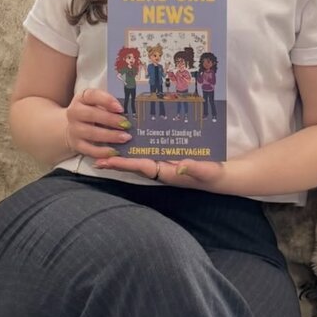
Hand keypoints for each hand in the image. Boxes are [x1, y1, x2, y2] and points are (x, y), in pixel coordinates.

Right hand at [65, 87, 130, 157]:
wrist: (71, 127)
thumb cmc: (91, 112)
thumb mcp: (96, 103)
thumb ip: (108, 105)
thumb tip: (129, 110)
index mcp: (81, 98)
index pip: (92, 95)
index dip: (107, 101)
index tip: (120, 108)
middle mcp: (74, 112)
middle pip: (91, 114)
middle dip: (111, 120)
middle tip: (126, 125)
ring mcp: (74, 129)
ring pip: (92, 133)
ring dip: (110, 136)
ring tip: (125, 138)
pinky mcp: (76, 144)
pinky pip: (89, 149)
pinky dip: (102, 152)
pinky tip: (114, 151)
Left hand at [93, 155, 226, 190]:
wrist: (220, 176)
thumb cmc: (213, 174)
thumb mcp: (206, 170)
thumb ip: (194, 167)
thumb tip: (181, 165)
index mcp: (166, 172)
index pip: (140, 167)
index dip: (123, 163)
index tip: (106, 162)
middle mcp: (161, 169)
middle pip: (134, 164)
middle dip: (116, 162)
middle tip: (95, 159)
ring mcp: (163, 164)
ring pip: (139, 158)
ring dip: (124, 154)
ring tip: (105, 150)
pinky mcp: (168, 158)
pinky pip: (149, 152)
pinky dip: (138, 147)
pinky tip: (129, 139)